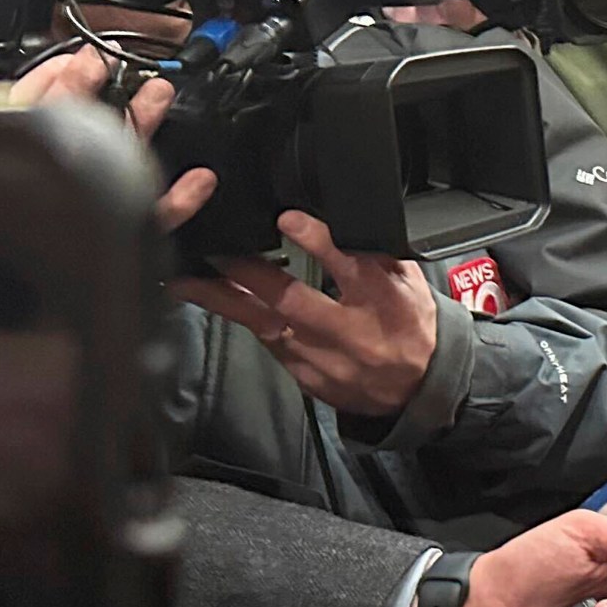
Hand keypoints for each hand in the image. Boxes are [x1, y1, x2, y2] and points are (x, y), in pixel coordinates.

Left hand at [8, 47, 217, 230]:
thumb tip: (77, 70)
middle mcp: (56, 180)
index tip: (91, 57)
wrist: (22, 294)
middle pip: (87, 130)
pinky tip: (199, 181)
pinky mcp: (118, 239)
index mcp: (28, 153)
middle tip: (135, 73)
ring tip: (162, 97)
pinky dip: (181, 200)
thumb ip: (47, 104)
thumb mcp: (28, 134)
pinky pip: (154, 219)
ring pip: (123, 164)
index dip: (64, 78)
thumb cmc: (19, 208)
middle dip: (114, 96)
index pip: (40, 105)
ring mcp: (88, 210)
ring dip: (146, 129)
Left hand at [167, 211, 437, 416]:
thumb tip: (340, 218)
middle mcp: (351, 332)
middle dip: (249, 273)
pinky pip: (266, 344)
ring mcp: (324, 359)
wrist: (417, 388)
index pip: (351, 266)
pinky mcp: (305, 377)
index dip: (317, 241)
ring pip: (264, 326)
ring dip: (224, 300)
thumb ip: (377, 254)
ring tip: (188, 280)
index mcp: (384, 301)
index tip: (287, 220)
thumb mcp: (412, 283)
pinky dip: (241, 320)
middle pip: (292, 300)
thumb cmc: (413, 327)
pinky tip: (217, 303)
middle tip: (216, 250)